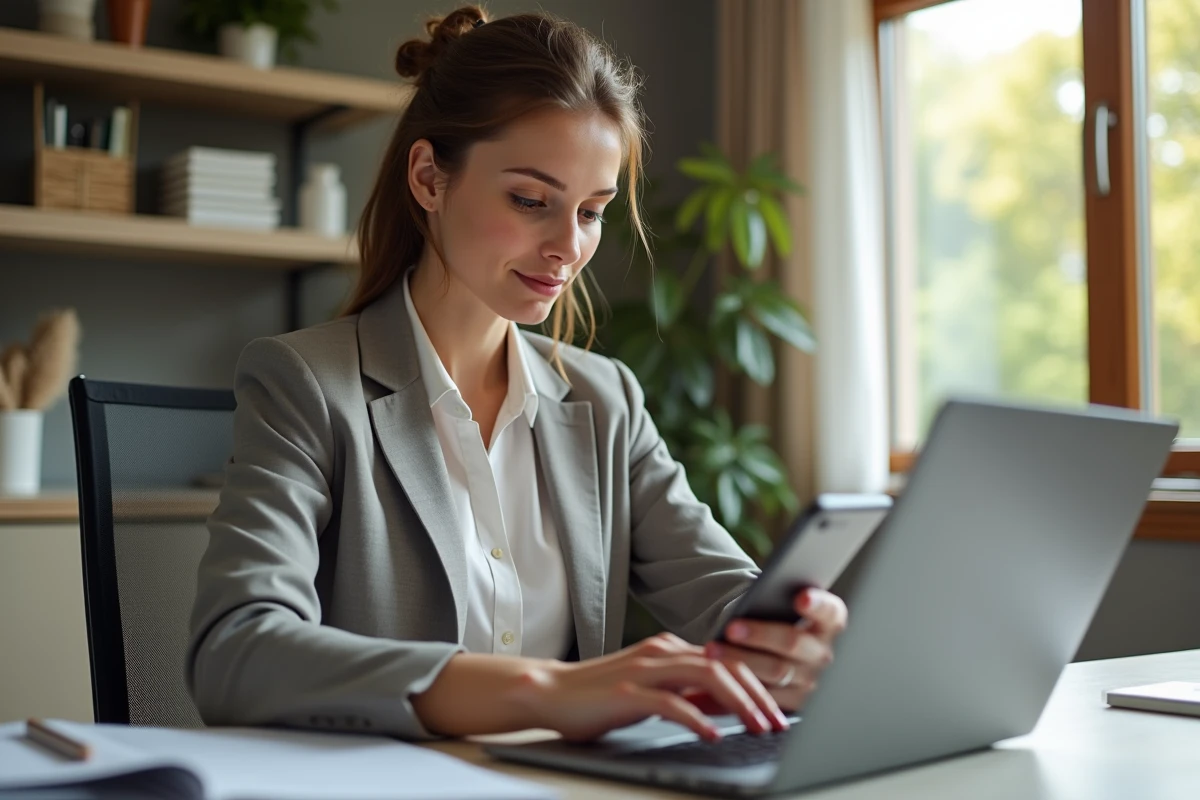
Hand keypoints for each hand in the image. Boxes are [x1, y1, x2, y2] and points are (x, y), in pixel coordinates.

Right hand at [512, 632, 789, 741]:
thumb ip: (686, 691)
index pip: (727, 662)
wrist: (550, 691)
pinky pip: (670, 702)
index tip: (779, 712)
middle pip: (725, 666)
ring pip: (705, 677)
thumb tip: (727, 706)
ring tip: (757, 727)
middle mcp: (662, 652)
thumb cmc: (600, 694)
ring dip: (738, 703)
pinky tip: (712, 735)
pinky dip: (696, 718)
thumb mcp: (652, 689)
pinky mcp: (627, 690)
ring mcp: (644, 669)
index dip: (758, 686)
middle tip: (778, 724)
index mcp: (670, 649)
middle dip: (758, 695)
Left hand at [704, 588, 847, 711]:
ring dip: (742, 660)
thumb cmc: (778, 620)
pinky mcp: (795, 703)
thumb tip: (762, 596)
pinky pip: (766, 696)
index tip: (800, 598)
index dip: (817, 605)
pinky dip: (740, 685)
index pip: (830, 612)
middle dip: (760, 635)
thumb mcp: (783, 608)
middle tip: (731, 628)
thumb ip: (777, 600)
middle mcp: (824, 652)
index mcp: (829, 623)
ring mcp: (811, 680)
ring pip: (776, 672)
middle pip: (793, 643)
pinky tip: (718, 676)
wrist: (779, 654)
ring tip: (714, 650)